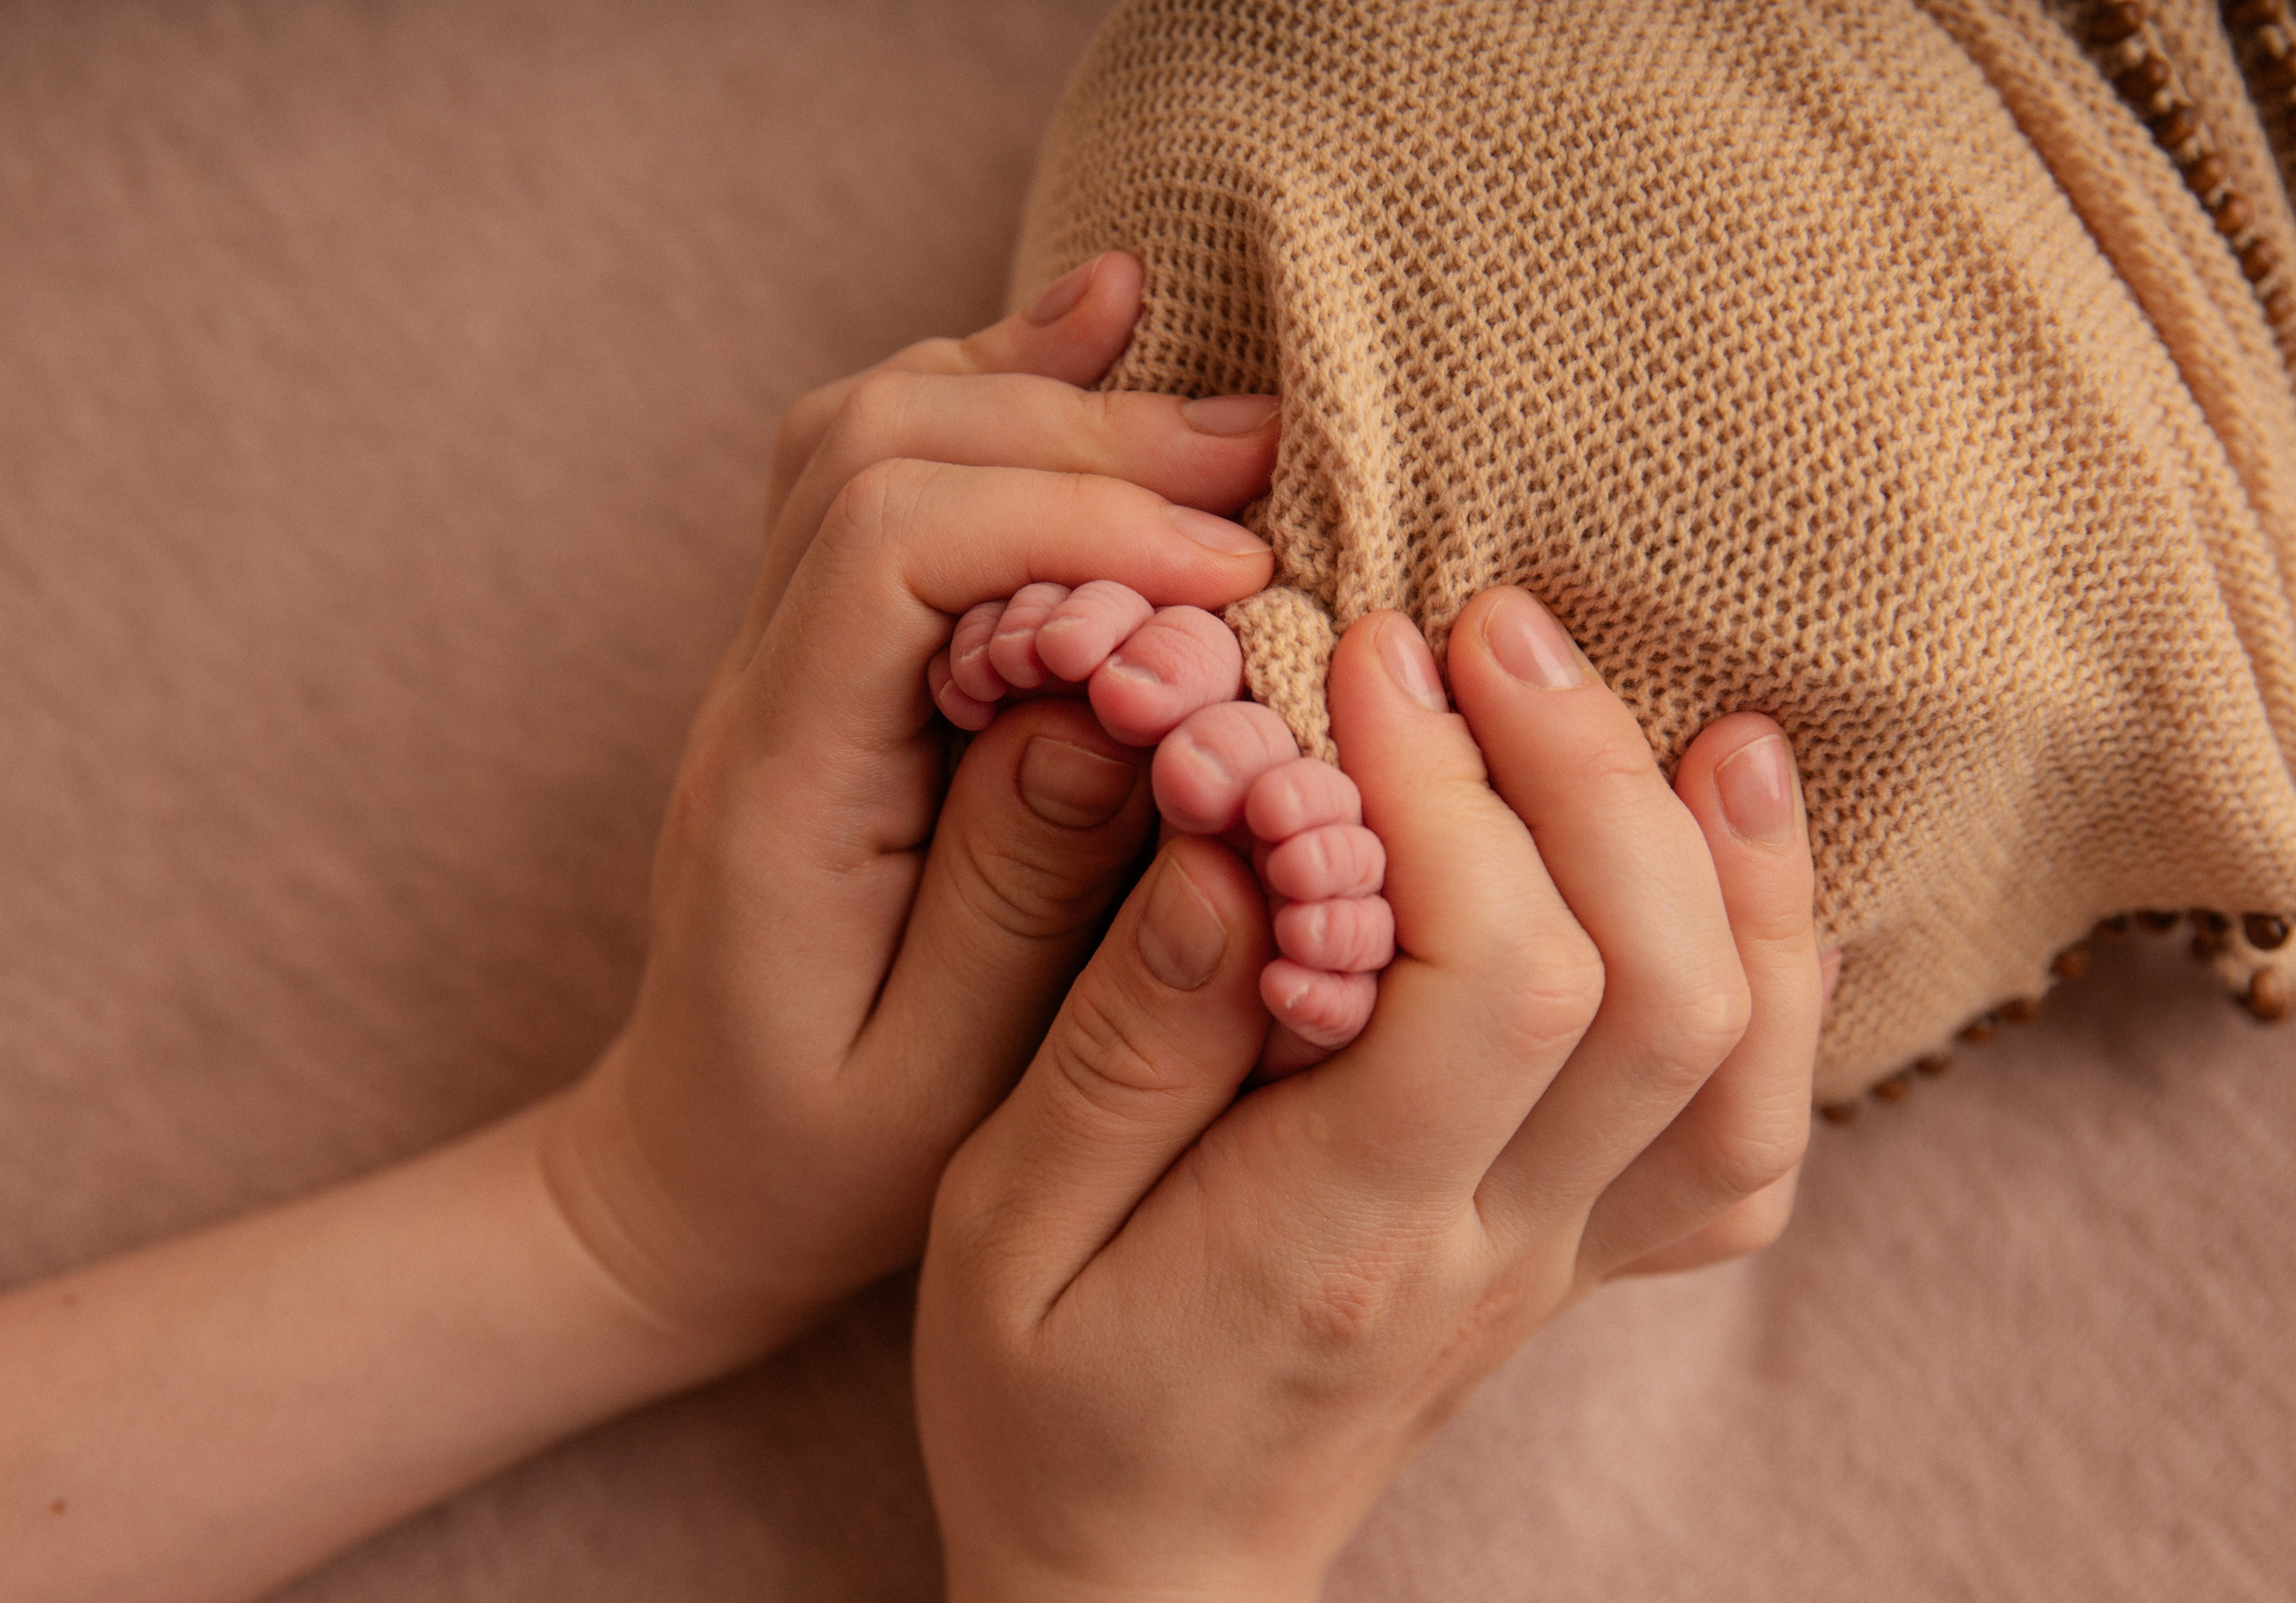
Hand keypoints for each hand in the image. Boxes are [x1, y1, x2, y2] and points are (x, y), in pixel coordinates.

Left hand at [539, 251, 1286, 1357]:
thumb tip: (1116, 701)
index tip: (1238, 575)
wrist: (694, 1180)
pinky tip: (1092, 328)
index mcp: (782, 785)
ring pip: (870, 429)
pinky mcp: (827, 658)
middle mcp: (760, 689)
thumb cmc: (824, 1159)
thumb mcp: (938, 1080)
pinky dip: (992, 388)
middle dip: (1082, 431)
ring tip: (1217, 412)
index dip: (1074, 523)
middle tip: (1266, 463)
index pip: (892, 550)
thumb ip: (1019, 893)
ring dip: (1043, 391)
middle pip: (879, 449)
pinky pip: (880, 472)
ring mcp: (778, 658)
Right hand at [915, 588, 1820, 1600]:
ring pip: (1742, 1065)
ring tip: (1702, 718)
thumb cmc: (1048, 1400)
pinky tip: (1737, 872)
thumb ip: (1126, 1039)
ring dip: (1742, 873)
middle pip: (1655, 995)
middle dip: (1594, 776)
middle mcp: (1490, 1249)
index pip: (1497, 988)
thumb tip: (1233, 840)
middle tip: (1496, 628)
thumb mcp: (998, 1226)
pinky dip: (1778, 991)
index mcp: (1335, 1234)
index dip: (1458, 796)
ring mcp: (1560, 1262)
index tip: (1370, 660)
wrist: (1143, 1575)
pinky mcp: (1581, 1260)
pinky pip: (1744, 1142)